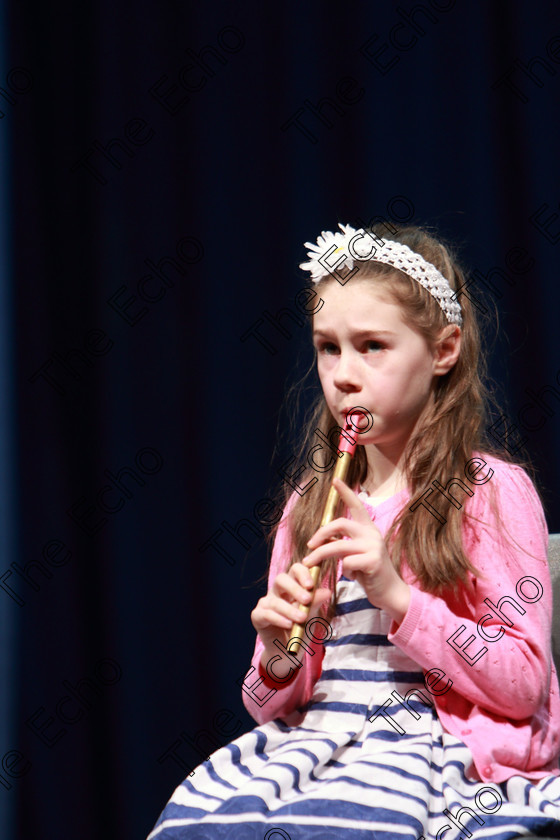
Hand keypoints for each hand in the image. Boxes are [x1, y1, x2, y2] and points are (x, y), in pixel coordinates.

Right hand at [251, 562, 331, 662]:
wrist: (289, 653)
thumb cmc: (301, 630)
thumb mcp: (312, 617)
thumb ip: (316, 603)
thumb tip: (326, 591)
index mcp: (292, 587)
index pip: (295, 570)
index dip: (302, 573)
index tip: (311, 585)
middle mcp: (277, 592)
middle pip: (281, 579)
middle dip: (294, 588)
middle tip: (307, 599)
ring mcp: (266, 603)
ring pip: (275, 601)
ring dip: (290, 610)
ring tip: (301, 618)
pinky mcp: (257, 616)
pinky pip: (266, 614)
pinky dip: (279, 619)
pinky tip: (288, 625)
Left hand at [302, 477, 410, 623]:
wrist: (390, 592)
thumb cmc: (370, 573)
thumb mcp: (356, 554)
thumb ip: (344, 543)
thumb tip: (322, 539)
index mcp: (368, 529)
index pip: (356, 506)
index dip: (345, 492)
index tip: (335, 480)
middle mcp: (372, 533)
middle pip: (340, 523)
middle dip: (321, 533)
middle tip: (309, 544)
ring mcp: (374, 546)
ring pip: (338, 546)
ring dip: (320, 555)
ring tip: (309, 563)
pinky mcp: (373, 561)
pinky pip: (346, 563)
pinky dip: (345, 571)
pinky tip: (354, 576)